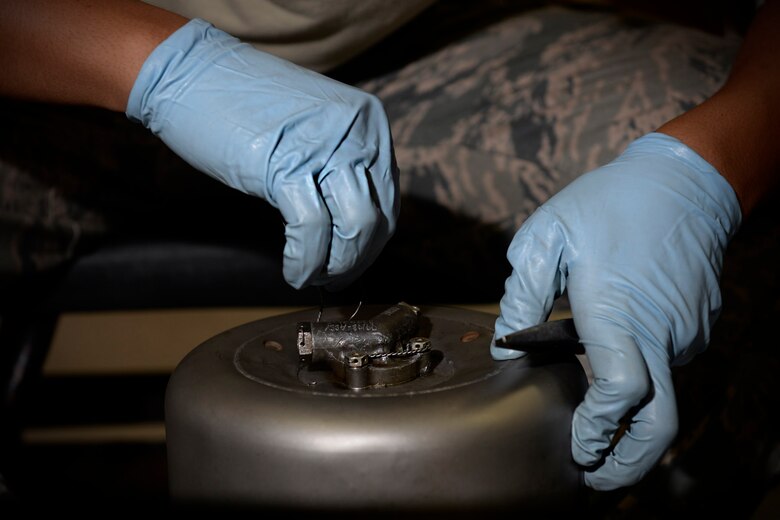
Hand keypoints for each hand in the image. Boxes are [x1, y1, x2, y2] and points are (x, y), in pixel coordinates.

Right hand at [126, 19, 398, 289]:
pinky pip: (312, 230)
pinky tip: (294, 272)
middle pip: (379, 217)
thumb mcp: (313, 128)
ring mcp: (327, 146)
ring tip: (314, 278)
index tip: (352, 260)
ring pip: (356, 226)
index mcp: (369, 122)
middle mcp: (359, 131)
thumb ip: (340, 164)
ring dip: (336, 266)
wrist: (189, 74)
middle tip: (333, 279)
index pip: (388, 197)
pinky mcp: (288, 165)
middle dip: (357, 259)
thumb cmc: (245, 105)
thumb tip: (351, 223)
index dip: (372, 240)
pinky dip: (305, 261)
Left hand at [491, 132, 741, 489]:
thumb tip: (505, 341)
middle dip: (628, 462)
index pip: (621, 394)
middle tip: (595, 477)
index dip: (599, 430)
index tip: (577, 448)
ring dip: (628, 411)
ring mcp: (686, 331)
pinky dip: (642, 373)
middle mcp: (660, 331)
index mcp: (618, 312)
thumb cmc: (608, 203)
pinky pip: (668, 361)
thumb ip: (522, 294)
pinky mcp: (698, 324)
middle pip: (658, 422)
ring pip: (660, 390)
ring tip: (590, 412)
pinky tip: (612, 355)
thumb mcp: (546, 237)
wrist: (684, 179)